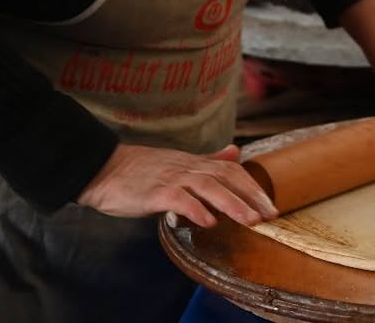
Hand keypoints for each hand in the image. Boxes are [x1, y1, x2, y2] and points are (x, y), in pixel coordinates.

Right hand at [76, 143, 277, 227]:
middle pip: (225, 178)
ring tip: (249, 220)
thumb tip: (235, 152)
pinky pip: (178, 199)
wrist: (103, 168)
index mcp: (194, 164)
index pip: (231, 171)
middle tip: (270, 215)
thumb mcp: (179, 162)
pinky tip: (207, 222)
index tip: (271, 207)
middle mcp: (186, 168)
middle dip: (250, 196)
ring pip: (207, 187)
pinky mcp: (154, 191)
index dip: (253, 188)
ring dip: (231, 203)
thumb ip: (209, 160)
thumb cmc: (140, 171)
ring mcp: (171, 178)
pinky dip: (194, 209)